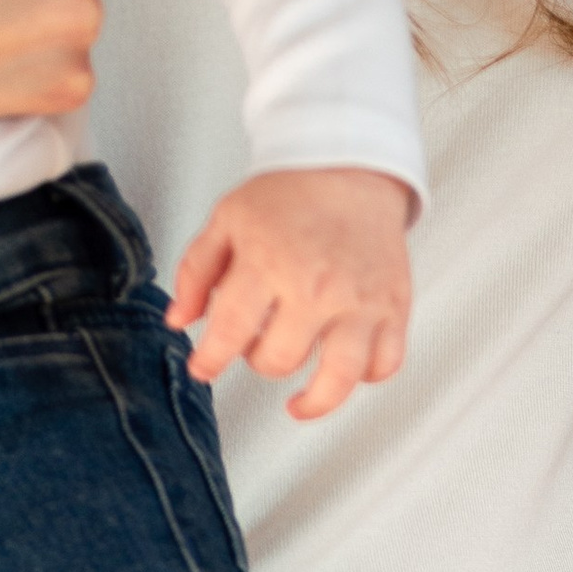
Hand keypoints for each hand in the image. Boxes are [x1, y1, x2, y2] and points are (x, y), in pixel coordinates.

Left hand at [168, 167, 413, 422]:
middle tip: (257, 347)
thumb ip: (197, 271)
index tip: (203, 369)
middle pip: (278, 360)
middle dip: (259, 361)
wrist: (349, 168)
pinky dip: (365, 377)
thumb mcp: (228, 221)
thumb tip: (179, 321)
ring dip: (313, 400)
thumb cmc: (291, 194)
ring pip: (337, 380)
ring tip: (299, 403)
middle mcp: (316, 288)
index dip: (210, 360)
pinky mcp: (393, 308)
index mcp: (268, 263)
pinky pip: (383, 365)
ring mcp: (359, 303)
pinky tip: (345, 372)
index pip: (229, 331)